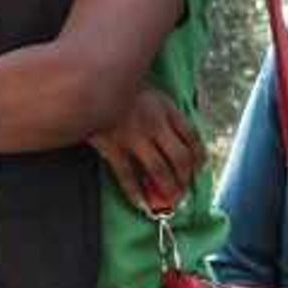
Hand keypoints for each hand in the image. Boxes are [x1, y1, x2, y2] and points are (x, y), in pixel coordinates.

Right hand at [90, 88, 207, 214]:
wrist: (88, 84)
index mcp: (166, 108)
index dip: (199, 157)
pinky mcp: (112, 147)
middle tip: (185, 190)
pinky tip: (141, 203)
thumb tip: (180, 138)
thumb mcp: (150, 91)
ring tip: (171, 201)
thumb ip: (166, 112)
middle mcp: (154, 123)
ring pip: (158, 170)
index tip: (198, 169)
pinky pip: (127, 175)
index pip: (192, 137)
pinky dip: (135, 192)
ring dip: (168, 189)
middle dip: (185, 178)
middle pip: (180, 157)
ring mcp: (133, 137)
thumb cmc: (121, 88)